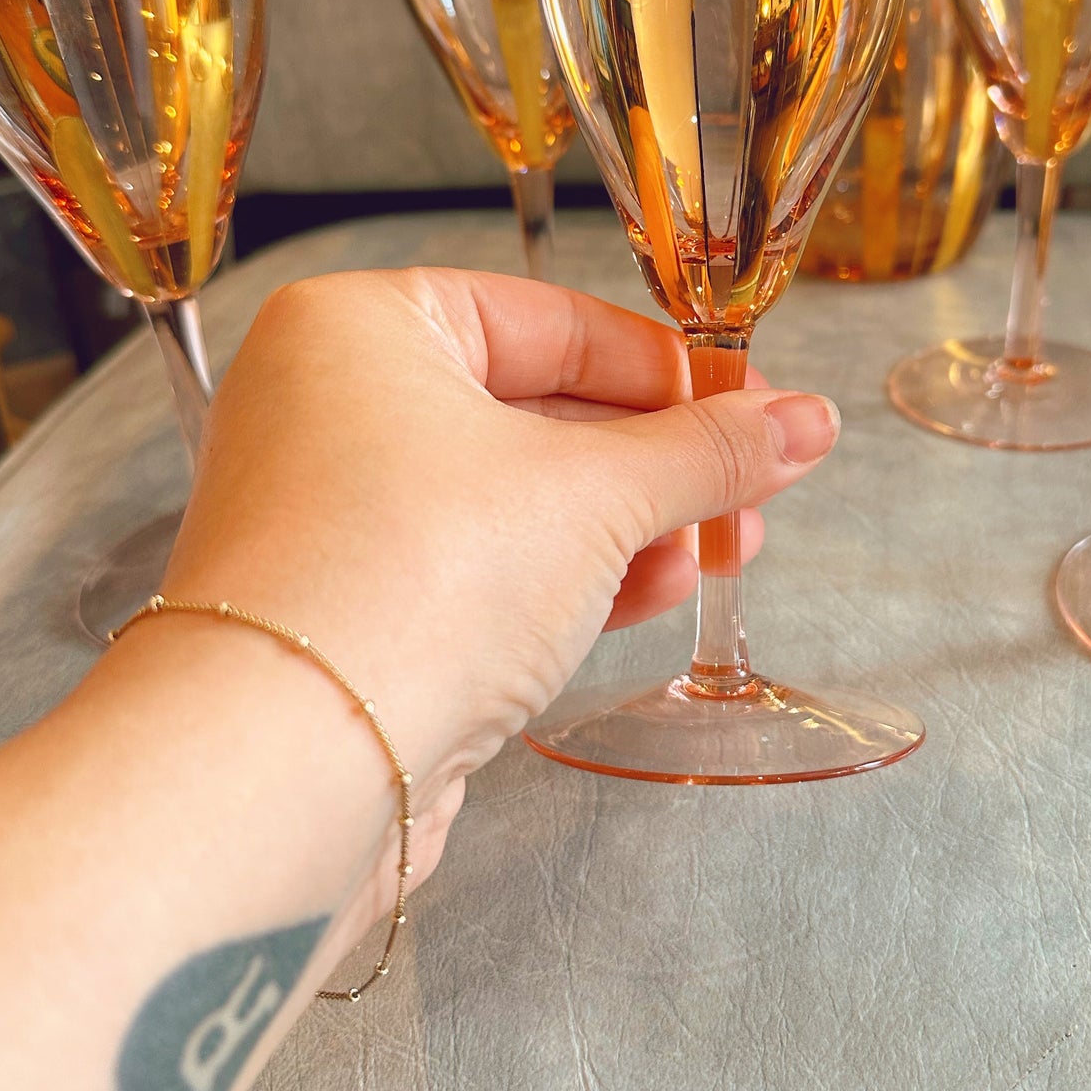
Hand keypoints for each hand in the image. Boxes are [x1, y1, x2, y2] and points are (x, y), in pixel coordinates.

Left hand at [160, 268, 839, 845]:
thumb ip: (705, 452)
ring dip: (630, 526)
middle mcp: (332, 410)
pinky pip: (482, 573)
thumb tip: (807, 421)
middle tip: (759, 482)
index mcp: (362, 328)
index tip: (756, 401)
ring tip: (727, 549)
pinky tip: (654, 591)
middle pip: (537, 411)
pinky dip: (570, 579)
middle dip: (659, 459)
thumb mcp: (592, 496)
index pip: (548, 319)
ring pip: (516, 501)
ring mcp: (338, 518)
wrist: (283, 771)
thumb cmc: (411, 584)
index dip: (667, 366)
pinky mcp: (358, 614)